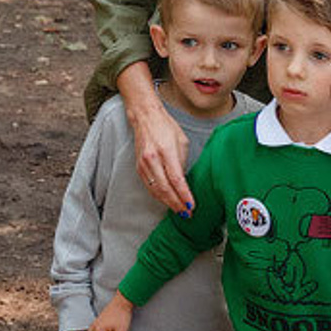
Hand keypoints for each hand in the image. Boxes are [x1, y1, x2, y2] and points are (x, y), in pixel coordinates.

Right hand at [129, 98, 191, 215]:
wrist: (145, 118)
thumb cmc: (165, 127)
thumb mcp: (182, 142)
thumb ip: (182, 162)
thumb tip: (183, 182)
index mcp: (166, 151)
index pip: (176, 179)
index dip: (184, 194)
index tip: (191, 204)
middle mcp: (153, 159)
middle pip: (165, 189)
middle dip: (177, 203)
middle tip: (187, 212)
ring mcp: (144, 165)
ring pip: (156, 190)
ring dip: (168, 203)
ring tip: (179, 210)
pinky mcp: (139, 168)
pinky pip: (150, 187)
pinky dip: (159, 196)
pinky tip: (167, 201)